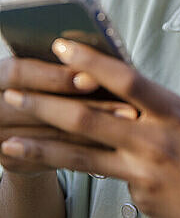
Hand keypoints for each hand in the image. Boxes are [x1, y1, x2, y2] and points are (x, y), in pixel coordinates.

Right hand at [0, 55, 130, 174]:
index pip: (19, 73)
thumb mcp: (37, 67)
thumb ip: (59, 63)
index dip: (56, 77)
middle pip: (40, 110)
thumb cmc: (35, 81)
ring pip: (53, 137)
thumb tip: (100, 54)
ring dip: (95, 132)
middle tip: (128, 109)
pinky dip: (88, 149)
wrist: (9, 122)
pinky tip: (117, 142)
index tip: (91, 78)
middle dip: (87, 108)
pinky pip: (56, 159)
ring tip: (129, 123)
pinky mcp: (12, 162)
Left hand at [1, 40, 179, 217]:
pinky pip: (106, 176)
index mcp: (176, 113)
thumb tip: (172, 102)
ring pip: (82, 154)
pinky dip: (79, 168)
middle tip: (12, 88)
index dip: (91, 58)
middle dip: (46, 101)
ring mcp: (142, 172)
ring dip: (41, 142)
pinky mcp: (138, 197)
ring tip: (6, 138)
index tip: (61, 45)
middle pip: (89, 116)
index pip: (126, 78)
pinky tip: (54, 166)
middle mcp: (153, 140)